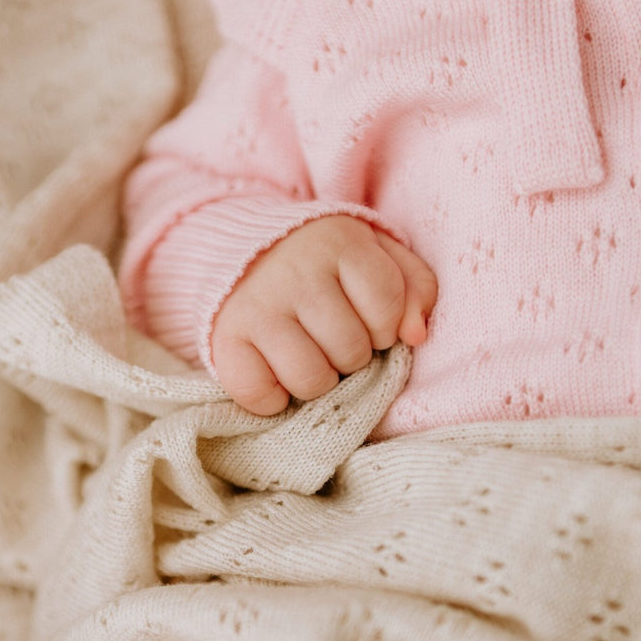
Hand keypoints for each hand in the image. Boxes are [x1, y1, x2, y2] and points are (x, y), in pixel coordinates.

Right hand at [210, 215, 436, 414]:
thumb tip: (415, 335)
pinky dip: (273, 399)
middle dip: (352, 355)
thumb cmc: (326, 262)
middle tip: (333, 337)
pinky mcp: (225, 338)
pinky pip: (260, 395)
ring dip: (317, 381)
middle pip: (352, 350)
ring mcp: (256, 306)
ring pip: (311, 380)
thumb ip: (414, 288)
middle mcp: (294, 270)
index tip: (369, 320)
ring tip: (310, 356)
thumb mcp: (377, 256)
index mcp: (339, 241)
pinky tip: (276, 372)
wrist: (242, 248)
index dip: (387, 327)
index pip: (388, 306)